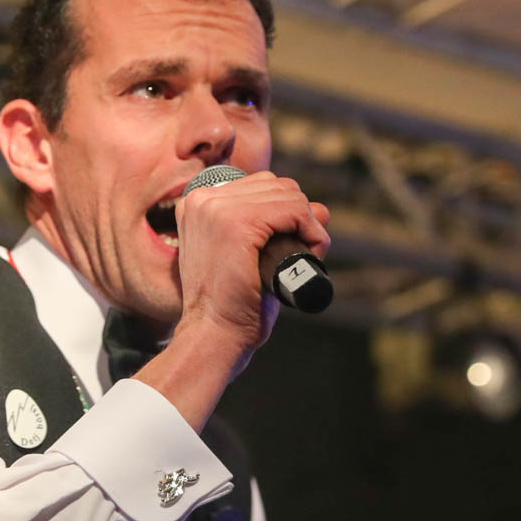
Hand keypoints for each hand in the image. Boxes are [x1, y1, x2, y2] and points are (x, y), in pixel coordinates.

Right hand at [173, 171, 329, 353]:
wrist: (214, 334)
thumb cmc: (233, 303)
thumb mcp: (251, 255)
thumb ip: (277, 227)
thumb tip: (322, 209)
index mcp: (198, 203)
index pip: (259, 185)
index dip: (285, 212)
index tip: (288, 244)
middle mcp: (202, 199)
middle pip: (275, 185)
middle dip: (299, 215)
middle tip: (301, 252)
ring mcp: (217, 209)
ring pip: (288, 195)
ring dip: (308, 224)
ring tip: (304, 256)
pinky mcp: (236, 224)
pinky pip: (293, 209)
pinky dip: (311, 230)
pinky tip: (311, 252)